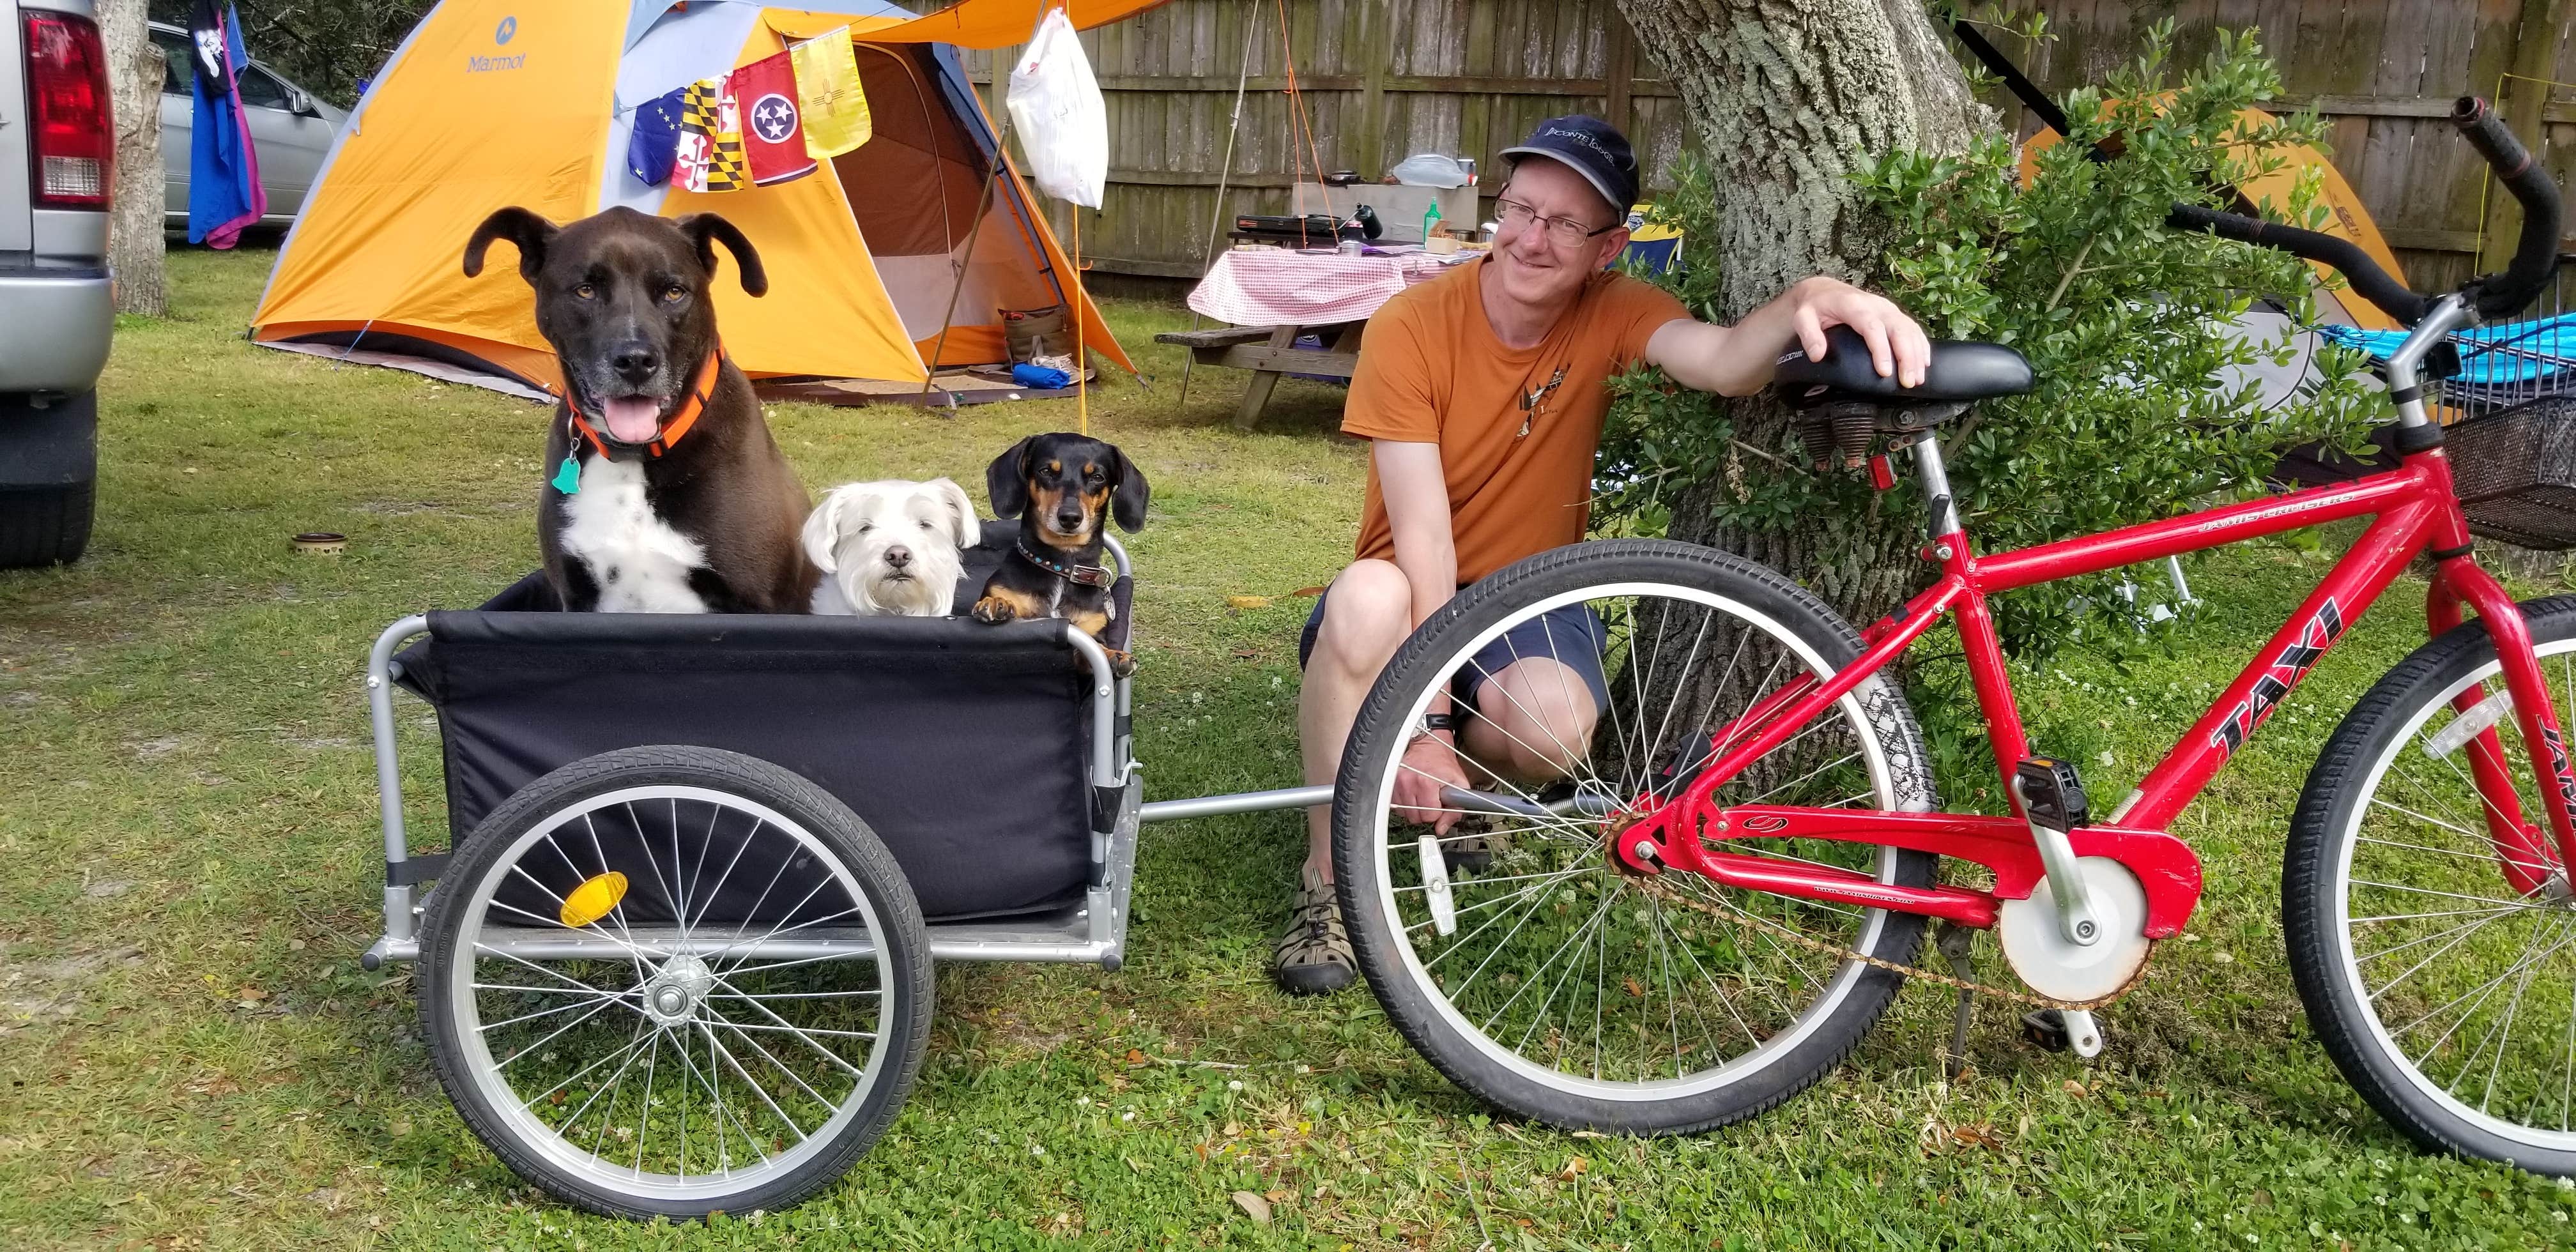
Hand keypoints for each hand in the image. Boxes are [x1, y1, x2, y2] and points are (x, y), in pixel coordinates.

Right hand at [1392, 733, 1468, 833]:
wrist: (1429, 746)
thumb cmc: (1443, 764)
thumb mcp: (1459, 784)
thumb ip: (1455, 810)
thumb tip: (1442, 828)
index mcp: (1426, 782)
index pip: (1429, 816)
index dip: (1438, 812)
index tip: (1440, 802)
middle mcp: (1408, 782)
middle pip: (1416, 817)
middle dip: (1426, 812)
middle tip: (1432, 798)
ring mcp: (1396, 782)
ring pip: (1405, 813)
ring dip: (1415, 808)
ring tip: (1422, 795)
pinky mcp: (1389, 783)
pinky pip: (1396, 806)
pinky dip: (1405, 804)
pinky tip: (1413, 793)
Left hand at [1787, 277, 1930, 388]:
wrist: (1824, 291)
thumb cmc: (1815, 307)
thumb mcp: (1803, 318)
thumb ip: (1809, 335)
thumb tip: (1818, 355)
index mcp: (1854, 305)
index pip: (1872, 327)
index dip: (1880, 350)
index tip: (1884, 372)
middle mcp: (1876, 305)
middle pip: (1898, 329)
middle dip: (1906, 356)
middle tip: (1907, 381)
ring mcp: (1887, 309)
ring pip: (1909, 330)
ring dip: (1916, 354)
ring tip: (1917, 379)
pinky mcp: (1893, 314)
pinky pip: (1913, 328)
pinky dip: (1921, 345)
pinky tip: (1924, 363)